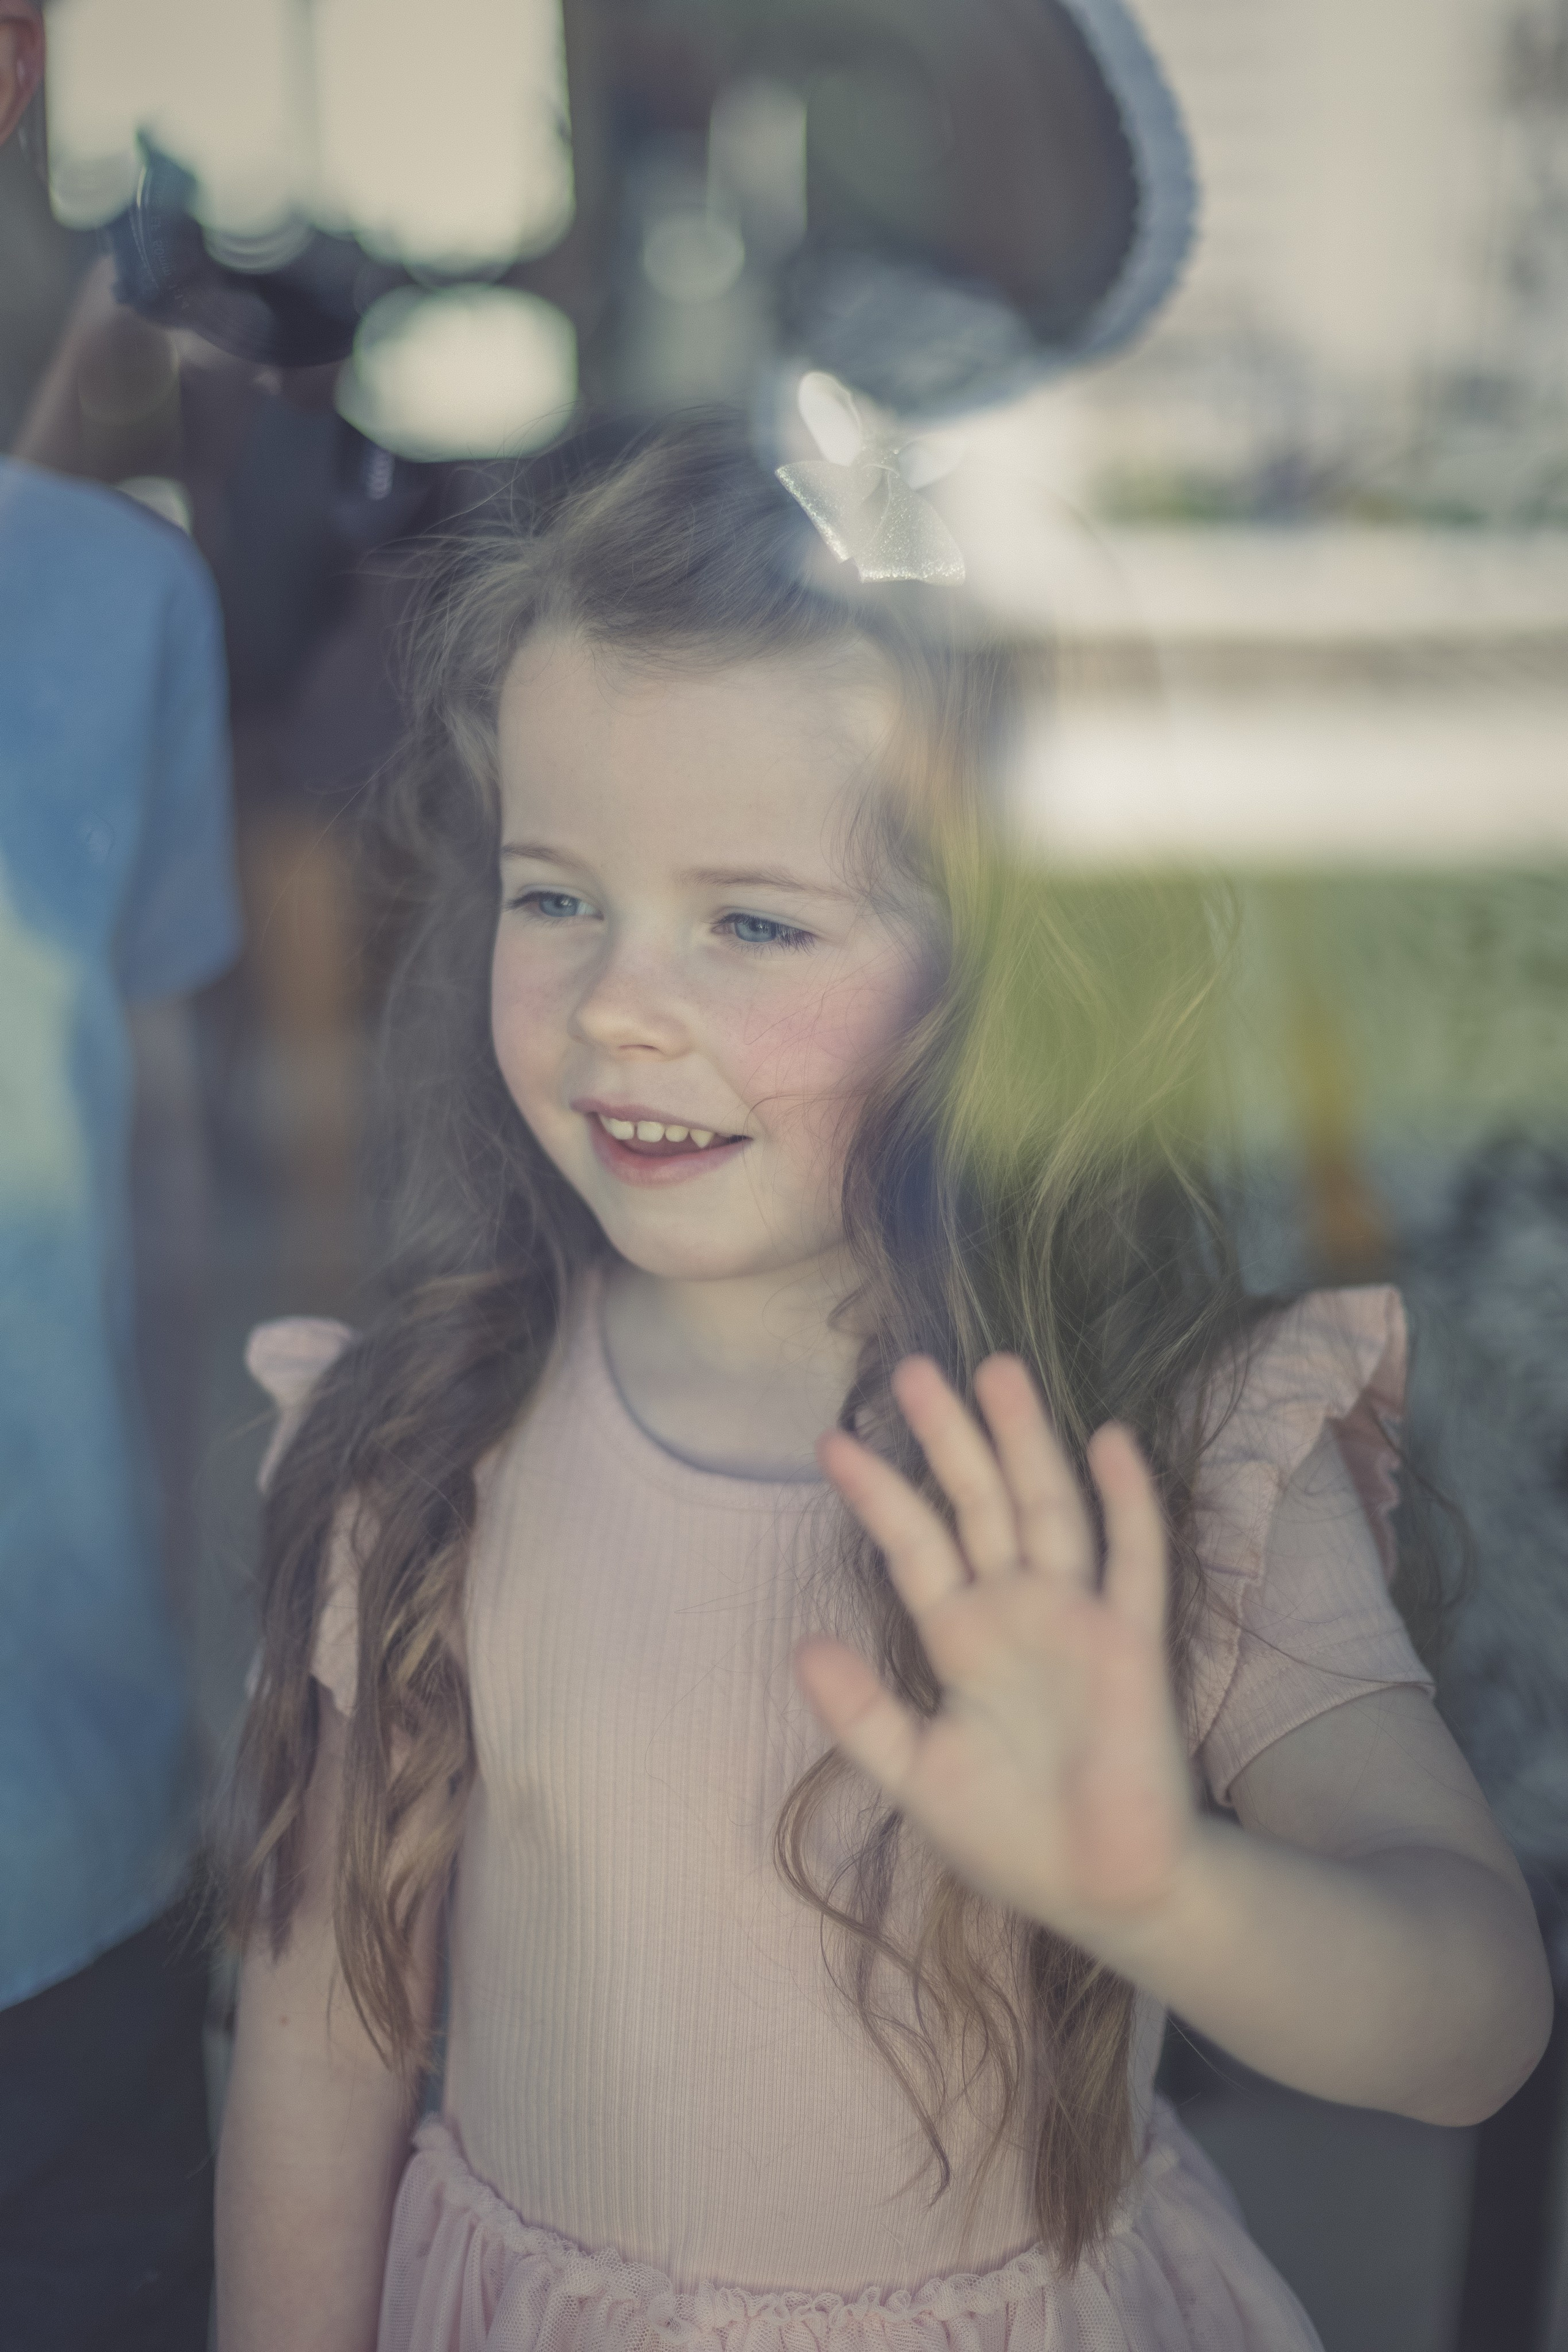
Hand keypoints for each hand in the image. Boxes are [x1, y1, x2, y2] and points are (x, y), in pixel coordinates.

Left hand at [793, 1356, 1196, 1938]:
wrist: (1105, 1892)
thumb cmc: (1012, 1835)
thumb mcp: (917, 1776)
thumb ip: (861, 1715)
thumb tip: (799, 1644)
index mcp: (962, 1637)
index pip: (914, 1546)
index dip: (877, 1494)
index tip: (832, 1441)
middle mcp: (1018, 1611)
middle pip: (979, 1504)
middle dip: (949, 1439)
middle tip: (913, 1369)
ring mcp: (1078, 1619)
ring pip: (1049, 1510)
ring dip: (1027, 1443)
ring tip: (997, 1372)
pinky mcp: (1133, 1644)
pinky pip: (1133, 1561)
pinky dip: (1126, 1502)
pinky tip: (1109, 1440)